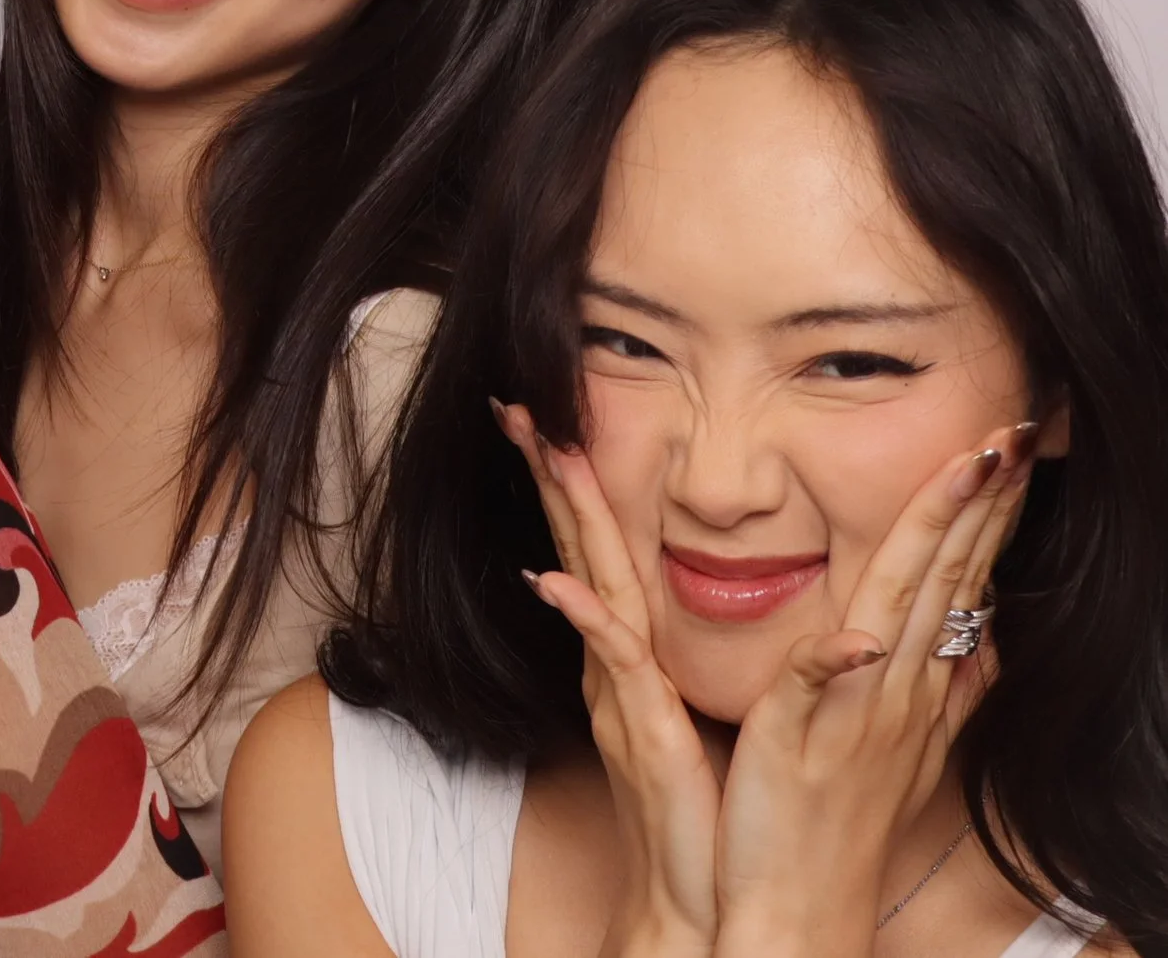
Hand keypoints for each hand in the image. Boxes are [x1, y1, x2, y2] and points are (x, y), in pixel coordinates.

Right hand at [496, 400, 719, 957]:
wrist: (709, 894)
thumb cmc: (723, 811)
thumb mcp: (737, 713)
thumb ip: (746, 654)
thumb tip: (778, 607)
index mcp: (644, 651)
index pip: (613, 546)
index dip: (588, 483)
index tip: (564, 420)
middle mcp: (621, 658)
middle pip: (584, 543)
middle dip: (553, 471)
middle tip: (520, 404)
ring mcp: (622, 686)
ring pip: (590, 577)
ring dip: (564, 514)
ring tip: (543, 449)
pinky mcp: (637, 722)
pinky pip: (607, 657)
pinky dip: (581, 618)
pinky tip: (556, 580)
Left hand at [709, 422, 1033, 954]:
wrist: (796, 911)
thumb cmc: (832, 823)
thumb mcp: (896, 746)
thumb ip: (932, 693)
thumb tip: (975, 649)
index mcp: (909, 684)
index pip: (953, 582)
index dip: (980, 517)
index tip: (1003, 450)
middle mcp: (897, 691)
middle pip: (943, 580)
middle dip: (979, 506)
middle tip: (1010, 436)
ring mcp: (856, 713)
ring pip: (901, 609)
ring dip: (932, 539)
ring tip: (963, 472)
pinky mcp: (799, 739)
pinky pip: (811, 681)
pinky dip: (829, 652)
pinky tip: (859, 630)